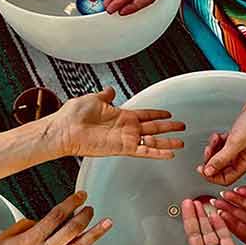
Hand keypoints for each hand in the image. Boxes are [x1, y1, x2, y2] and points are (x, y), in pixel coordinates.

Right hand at [0, 191, 112, 244]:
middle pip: (71, 230)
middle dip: (84, 216)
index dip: (71, 203)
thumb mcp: (4, 238)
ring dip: (94, 235)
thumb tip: (38, 222)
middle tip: (91, 208)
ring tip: (106, 225)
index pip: (57, 216)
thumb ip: (24, 226)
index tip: (79, 196)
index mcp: (31, 240)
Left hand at [45, 86, 185, 158]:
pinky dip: (157, 153)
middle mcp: (125, 128)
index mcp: (120, 115)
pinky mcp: (122, 148)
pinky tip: (169, 154)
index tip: (168, 114)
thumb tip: (110, 90)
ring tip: (181, 144)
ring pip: (152, 141)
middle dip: (168, 128)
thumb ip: (105, 96)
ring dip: (167, 143)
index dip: (157, 114)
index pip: (144, 114)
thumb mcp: (92, 99)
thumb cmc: (73, 115)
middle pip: (153, 128)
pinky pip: (144, 151)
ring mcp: (125, 139)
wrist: (64, 129)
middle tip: (182, 127)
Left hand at [200, 93, 245, 185]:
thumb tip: (209, 172)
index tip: (202, 169)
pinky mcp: (238, 136)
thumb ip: (221, 159)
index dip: (212, 176)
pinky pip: (223, 143)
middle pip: (221, 167)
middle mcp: (243, 156)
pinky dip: (218, 140)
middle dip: (211, 160)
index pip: (226, 178)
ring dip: (214, 148)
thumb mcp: (236, 143)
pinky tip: (219, 134)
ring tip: (215, 140)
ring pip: (220, 154)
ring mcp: (241, 146)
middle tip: (208, 151)